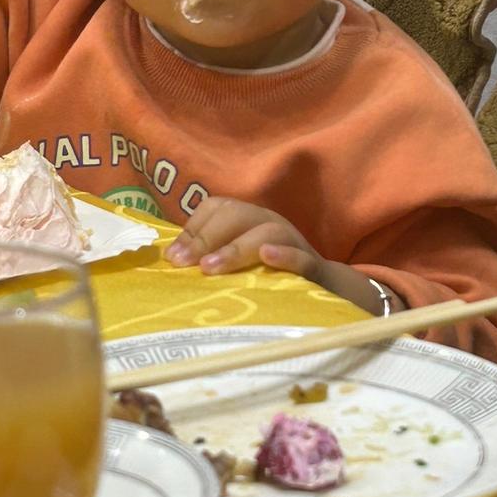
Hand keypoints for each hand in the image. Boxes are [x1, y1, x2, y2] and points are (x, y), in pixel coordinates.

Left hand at [165, 196, 326, 278]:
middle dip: (206, 238)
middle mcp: (269, 222)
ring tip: (210, 268)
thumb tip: (172, 258)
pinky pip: (300, 257)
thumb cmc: (270, 274)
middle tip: (185, 264)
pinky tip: (266, 258)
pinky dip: (283, 255)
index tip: (174, 257)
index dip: (193, 228)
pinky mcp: (313, 266)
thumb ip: (209, 254)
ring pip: (265, 233)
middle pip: (237, 214)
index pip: (217, 207)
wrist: (324, 289)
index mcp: (249, 218)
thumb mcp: (238, 260)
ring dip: (235, 249)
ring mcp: (293, 241)